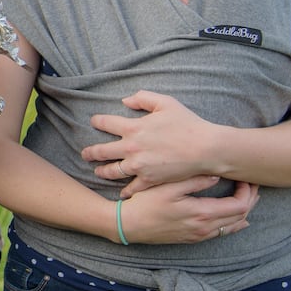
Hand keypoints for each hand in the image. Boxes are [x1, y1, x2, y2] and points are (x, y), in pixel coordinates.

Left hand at [83, 90, 218, 189]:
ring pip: (112, 171)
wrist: (205, 148)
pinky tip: (121, 193)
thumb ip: (143, 98)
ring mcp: (139, 166)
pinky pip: (132, 187)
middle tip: (84, 154)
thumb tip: (125, 101)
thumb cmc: (187, 123)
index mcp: (132, 127)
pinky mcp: (149, 180)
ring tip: (98, 172)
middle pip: (101, 151)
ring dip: (102, 171)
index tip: (94, 122)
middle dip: (90, 152)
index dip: (97, 121)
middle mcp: (131, 148)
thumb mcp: (166, 102)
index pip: (105, 123)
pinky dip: (125, 191)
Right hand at [121, 179, 258, 243]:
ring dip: (242, 212)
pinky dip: (231, 223)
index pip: (239, 205)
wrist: (127, 225)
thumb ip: (194, 180)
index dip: (247, 192)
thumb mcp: (168, 187)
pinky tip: (233, 217)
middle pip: (240, 216)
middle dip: (249, 200)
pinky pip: (220, 233)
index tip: (244, 178)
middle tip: (251, 184)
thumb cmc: (144, 203)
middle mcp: (204, 228)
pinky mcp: (191, 239)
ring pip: (232, 226)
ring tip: (245, 196)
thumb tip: (217, 174)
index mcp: (202, 214)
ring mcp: (198, 236)